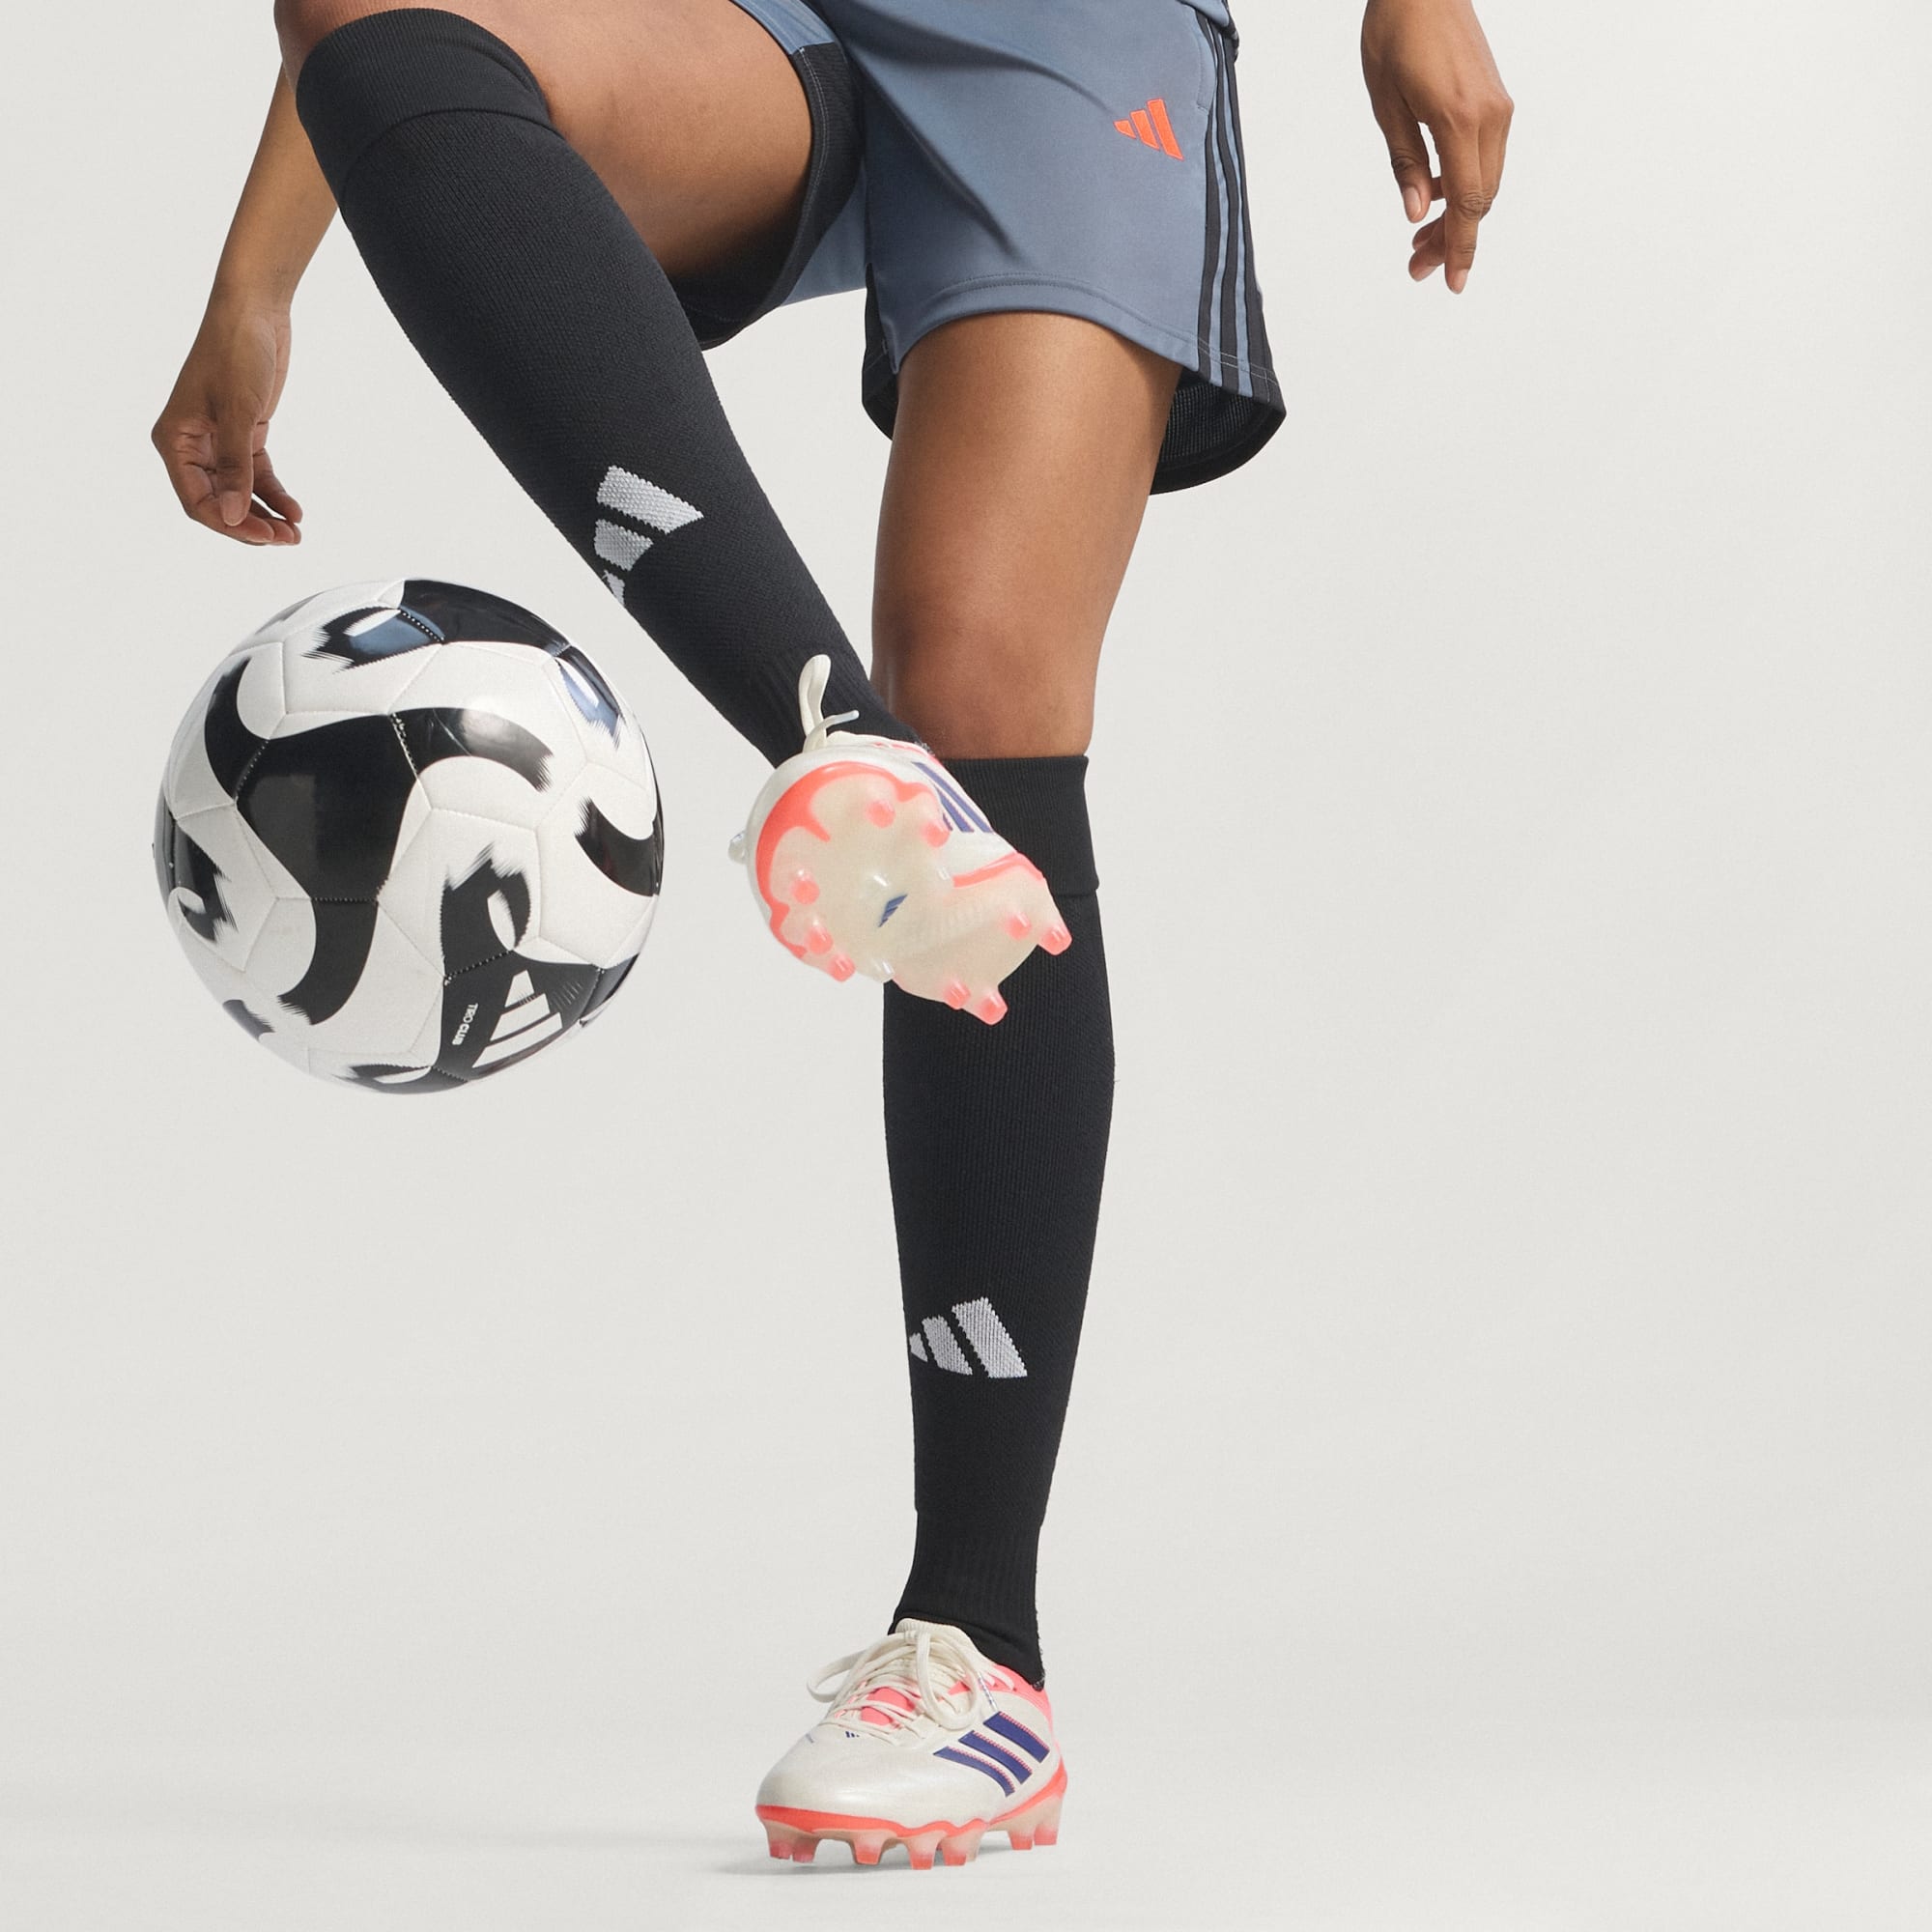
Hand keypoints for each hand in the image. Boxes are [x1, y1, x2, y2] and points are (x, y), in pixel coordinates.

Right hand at [151, 298, 301, 544]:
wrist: (254, 311)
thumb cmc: (235, 352)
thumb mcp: (239, 413)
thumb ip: (234, 467)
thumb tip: (232, 515)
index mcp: (174, 440)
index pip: (196, 501)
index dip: (229, 524)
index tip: (264, 537)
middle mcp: (191, 444)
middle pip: (218, 502)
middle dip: (251, 523)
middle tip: (286, 540)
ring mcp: (217, 441)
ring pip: (239, 492)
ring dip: (265, 513)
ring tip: (295, 533)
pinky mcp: (243, 433)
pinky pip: (256, 475)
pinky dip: (274, 493)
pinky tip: (294, 511)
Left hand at [1361, 0, 1513, 292]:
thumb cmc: (1396, 33)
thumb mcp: (1385, 105)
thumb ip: (1403, 162)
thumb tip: (1414, 214)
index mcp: (1458, 119)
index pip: (1466, 202)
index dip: (1459, 247)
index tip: (1451, 282)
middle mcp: (1489, 115)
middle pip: (1480, 199)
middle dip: (1451, 239)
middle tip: (1416, 266)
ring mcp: (1498, 106)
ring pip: (1486, 180)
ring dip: (1456, 215)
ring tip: (1419, 239)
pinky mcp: (1495, 98)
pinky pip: (1485, 156)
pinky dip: (1462, 184)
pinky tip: (1430, 193)